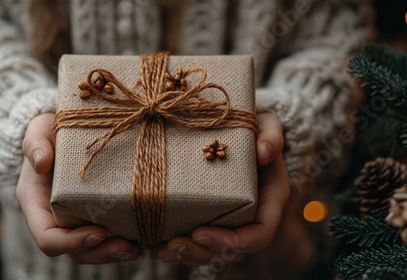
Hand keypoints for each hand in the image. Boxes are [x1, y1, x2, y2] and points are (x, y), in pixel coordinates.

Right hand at [16, 113, 142, 263]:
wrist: (61, 132)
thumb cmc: (48, 132)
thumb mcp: (38, 131)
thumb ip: (34, 144)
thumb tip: (41, 163)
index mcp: (36, 205)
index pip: (48, 238)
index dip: (71, 242)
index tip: (98, 232)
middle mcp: (54, 219)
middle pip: (73, 251)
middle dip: (99, 253)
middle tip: (127, 247)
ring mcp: (74, 220)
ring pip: (91, 250)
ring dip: (113, 254)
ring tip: (136, 249)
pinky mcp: (93, 214)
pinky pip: (105, 237)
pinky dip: (121, 242)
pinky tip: (142, 239)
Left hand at [151, 113, 289, 265]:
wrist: (242, 132)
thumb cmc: (256, 129)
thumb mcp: (268, 126)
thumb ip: (272, 137)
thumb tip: (263, 153)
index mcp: (270, 201)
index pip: (259, 234)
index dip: (233, 241)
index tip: (201, 231)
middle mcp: (253, 217)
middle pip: (232, 251)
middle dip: (202, 251)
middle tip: (173, 243)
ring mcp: (233, 221)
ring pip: (213, 252)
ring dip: (187, 255)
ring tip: (160, 249)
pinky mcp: (214, 219)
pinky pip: (199, 244)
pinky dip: (178, 250)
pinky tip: (155, 248)